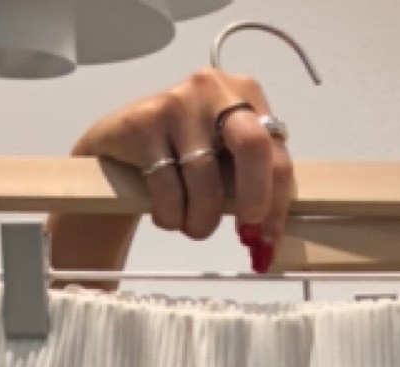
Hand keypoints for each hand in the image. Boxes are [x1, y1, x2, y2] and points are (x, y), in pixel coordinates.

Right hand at [50, 68, 296, 279]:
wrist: (122, 149)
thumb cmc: (186, 162)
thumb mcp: (228, 168)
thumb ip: (255, 191)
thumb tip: (269, 243)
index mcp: (248, 96)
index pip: (276, 156)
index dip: (277, 206)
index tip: (267, 244)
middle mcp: (215, 89)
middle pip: (252, 147)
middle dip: (253, 200)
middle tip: (244, 235)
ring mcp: (178, 102)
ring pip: (205, 181)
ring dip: (201, 222)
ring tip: (191, 225)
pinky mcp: (145, 121)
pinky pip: (168, 188)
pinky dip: (171, 216)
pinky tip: (166, 213)